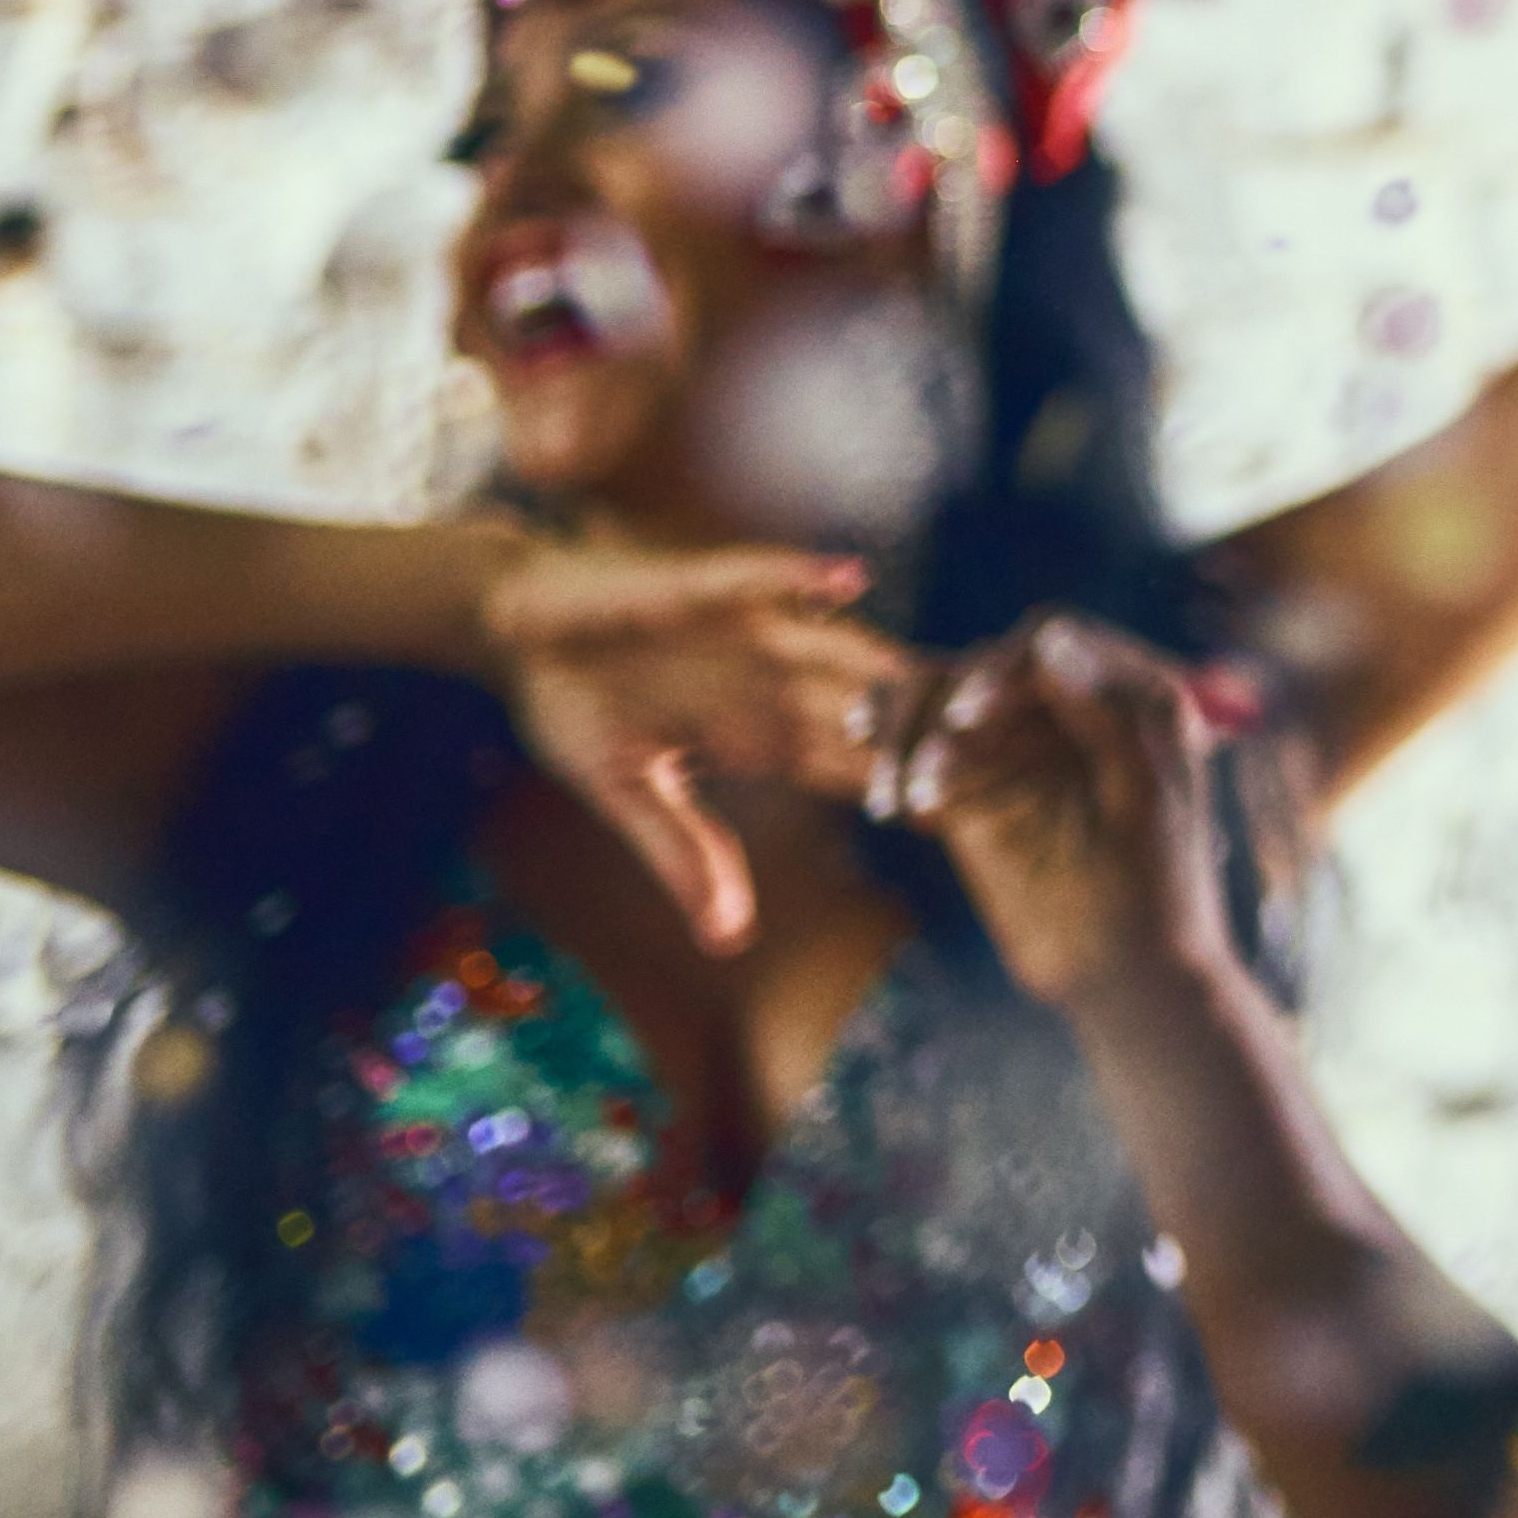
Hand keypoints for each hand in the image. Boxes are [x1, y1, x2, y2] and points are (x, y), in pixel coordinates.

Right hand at [475, 540, 930, 954]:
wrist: (518, 632)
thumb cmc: (578, 709)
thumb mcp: (631, 794)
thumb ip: (684, 855)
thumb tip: (732, 939)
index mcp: (768, 733)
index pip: (862, 767)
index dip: (917, 790)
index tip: (975, 822)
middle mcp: (779, 682)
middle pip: (879, 710)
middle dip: (935, 735)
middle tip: (999, 763)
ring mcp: (753, 632)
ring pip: (844, 651)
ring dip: (892, 668)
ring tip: (953, 686)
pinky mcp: (709, 588)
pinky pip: (762, 579)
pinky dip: (802, 579)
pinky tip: (846, 582)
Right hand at [892, 612, 1249, 1018]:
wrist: (1125, 974)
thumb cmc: (1155, 890)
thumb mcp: (1142, 797)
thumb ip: (1106, 713)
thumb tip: (1049, 636)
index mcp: (1130, 695)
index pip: (1049, 640)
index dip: (1002, 667)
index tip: (969, 719)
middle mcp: (1071, 706)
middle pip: (982, 665)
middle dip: (943, 708)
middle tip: (930, 779)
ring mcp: (1018, 745)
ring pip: (939, 701)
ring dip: (906, 735)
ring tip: (897, 798)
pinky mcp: (975, 787)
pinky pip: (922, 748)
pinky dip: (891, 755)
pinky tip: (881, 790)